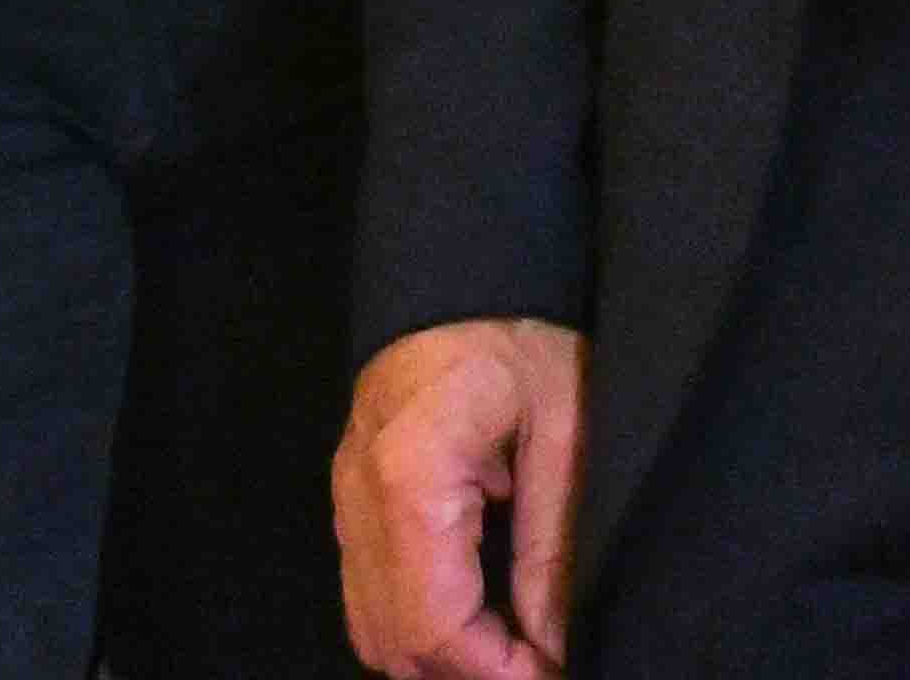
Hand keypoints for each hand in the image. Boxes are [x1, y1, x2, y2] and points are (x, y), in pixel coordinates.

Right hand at [337, 317, 584, 679]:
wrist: (464, 270)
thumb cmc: (520, 335)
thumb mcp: (563, 436)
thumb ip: (550, 548)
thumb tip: (554, 642)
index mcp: (412, 482)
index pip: (435, 623)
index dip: (495, 670)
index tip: (551, 676)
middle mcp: (361, 503)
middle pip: (393, 641)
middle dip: (466, 673)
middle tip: (538, 667)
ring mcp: (346, 502)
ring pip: (371, 628)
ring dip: (438, 656)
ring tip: (512, 650)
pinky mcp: (352, 498)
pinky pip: (368, 592)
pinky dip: (415, 622)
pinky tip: (474, 618)